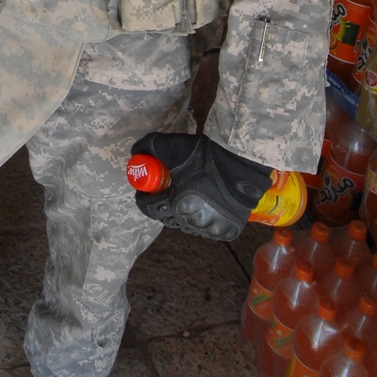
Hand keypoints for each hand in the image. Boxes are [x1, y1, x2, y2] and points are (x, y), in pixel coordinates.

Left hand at [129, 131, 273, 241]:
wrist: (241, 162)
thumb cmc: (203, 154)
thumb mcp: (171, 145)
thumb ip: (148, 146)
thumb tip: (136, 153)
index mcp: (176, 204)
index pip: (149, 208)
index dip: (143, 199)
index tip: (144, 192)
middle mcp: (192, 221)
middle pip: (168, 218)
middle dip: (162, 206)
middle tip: (165, 192)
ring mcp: (211, 228)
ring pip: (187, 225)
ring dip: (182, 215)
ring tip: (185, 198)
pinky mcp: (227, 231)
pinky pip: (206, 230)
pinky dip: (202, 221)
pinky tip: (203, 206)